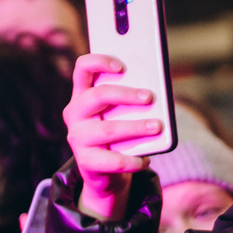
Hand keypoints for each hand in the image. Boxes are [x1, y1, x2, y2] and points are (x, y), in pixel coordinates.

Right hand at [66, 53, 159, 221]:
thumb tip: (157, 92)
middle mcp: (75, 113)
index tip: (121, 66)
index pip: (83, 68)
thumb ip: (129, 101)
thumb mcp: (118, 113)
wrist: (103, 171)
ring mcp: (77, 137)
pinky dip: (132, 160)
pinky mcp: (85, 161)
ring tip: (157, 126)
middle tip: (149, 97)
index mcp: (82, 95)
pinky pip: (112, 160)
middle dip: (126, 95)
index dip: (99, 62)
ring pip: (108, 129)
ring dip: (135, 127)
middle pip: (98, 96)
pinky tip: (146, 159)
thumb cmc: (116, 134)